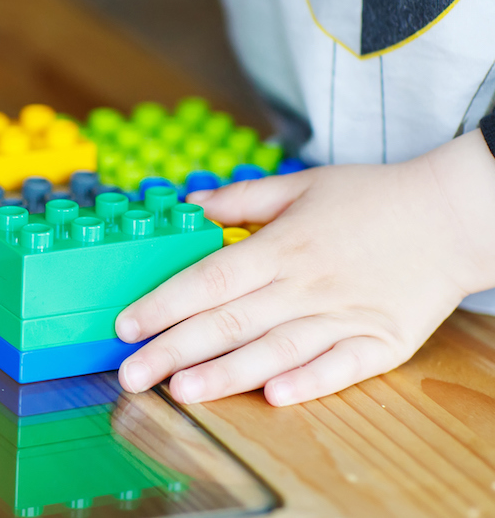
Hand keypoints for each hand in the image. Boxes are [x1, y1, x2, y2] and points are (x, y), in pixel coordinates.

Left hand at [115, 130, 494, 405]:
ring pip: (276, 350)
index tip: (124, 326)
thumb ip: (240, 199)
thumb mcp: (301, 184)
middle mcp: (307, 284)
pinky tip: (274, 397)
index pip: (209, 280)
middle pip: (230, 321)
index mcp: (282, 247)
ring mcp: (345, 316)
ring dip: (227, 374)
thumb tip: (189, 203)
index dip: (163, 304)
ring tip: (182, 392)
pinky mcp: (381, 342)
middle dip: (174, 350)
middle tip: (131, 376)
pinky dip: (309, 382)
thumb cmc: (373, 198)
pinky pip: (341, 367)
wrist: (456, 213)